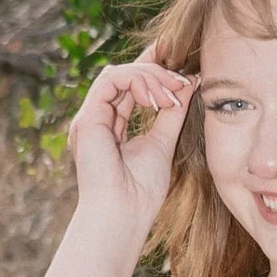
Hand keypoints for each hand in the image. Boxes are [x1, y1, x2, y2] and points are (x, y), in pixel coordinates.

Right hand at [68, 51, 196, 251]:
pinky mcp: (87, 118)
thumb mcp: (163, 142)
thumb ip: (172, 112)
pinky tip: (156, 100)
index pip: (131, 87)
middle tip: (184, 82)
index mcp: (111, 127)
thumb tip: (190, 81)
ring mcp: (89, 118)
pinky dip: (137, 82)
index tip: (179, 60)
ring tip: (172, 96)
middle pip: (124, 76)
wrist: (123, 216)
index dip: (152, 69)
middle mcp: (97, 119)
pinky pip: (110, 80)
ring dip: (150, 78)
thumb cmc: (140, 193)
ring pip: (118, 74)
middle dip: (157, 71)